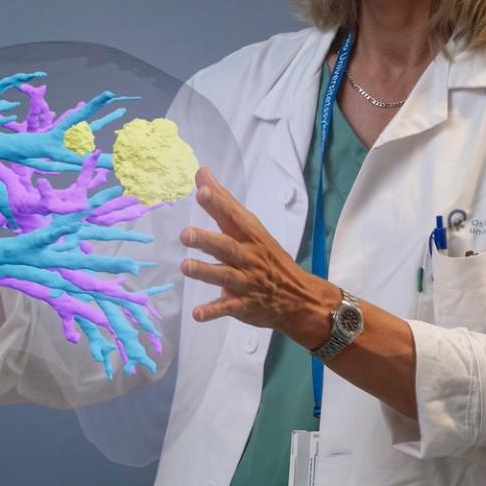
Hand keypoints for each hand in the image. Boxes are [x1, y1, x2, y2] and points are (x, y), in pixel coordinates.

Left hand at [180, 167, 333, 337]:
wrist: (299, 298)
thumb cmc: (269, 257)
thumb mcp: (252, 228)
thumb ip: (224, 202)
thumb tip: (201, 172)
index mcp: (251, 236)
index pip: (234, 217)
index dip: (219, 205)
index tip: (202, 191)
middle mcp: (249, 257)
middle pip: (227, 247)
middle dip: (207, 240)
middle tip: (186, 234)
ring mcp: (247, 282)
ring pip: (225, 275)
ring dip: (205, 272)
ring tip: (185, 266)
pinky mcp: (244, 305)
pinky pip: (228, 307)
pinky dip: (213, 311)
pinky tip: (197, 313)